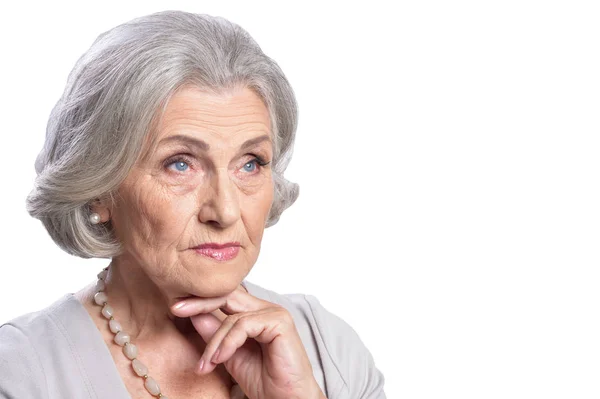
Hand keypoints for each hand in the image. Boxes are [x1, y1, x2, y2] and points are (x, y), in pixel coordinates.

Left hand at [171, 285, 325, 398]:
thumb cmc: (265, 381)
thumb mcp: (228, 355)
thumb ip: (214, 334)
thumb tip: (192, 315)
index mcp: (255, 313)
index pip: (225, 296)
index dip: (201, 300)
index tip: (175, 308)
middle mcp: (265, 309)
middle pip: (227, 294)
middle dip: (199, 303)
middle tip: (176, 310)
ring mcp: (274, 313)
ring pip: (232, 316)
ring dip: (213, 342)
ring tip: (205, 365)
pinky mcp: (280, 322)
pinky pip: (244, 325)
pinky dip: (228, 342)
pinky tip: (220, 359)